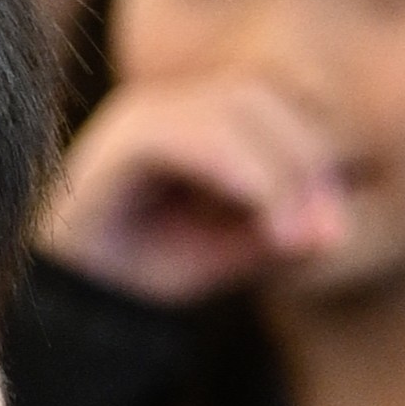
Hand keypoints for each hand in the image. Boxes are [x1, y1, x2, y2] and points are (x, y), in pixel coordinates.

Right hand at [37, 73, 349, 305]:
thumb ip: (277, 233)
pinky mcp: (121, 141)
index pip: (273, 108)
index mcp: (193, 117)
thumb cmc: (143, 271)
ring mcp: (139, 115)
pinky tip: (260, 214)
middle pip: (259, 99)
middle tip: (321, 232)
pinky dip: (237, 171)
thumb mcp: (227, 255)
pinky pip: (190, 137)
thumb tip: (335, 227)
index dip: (313, 159)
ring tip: (291, 236)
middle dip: (302, 163)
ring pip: (231, 110)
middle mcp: (165, 104)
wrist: (70, 306)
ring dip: (276, 172)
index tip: (333, 228)